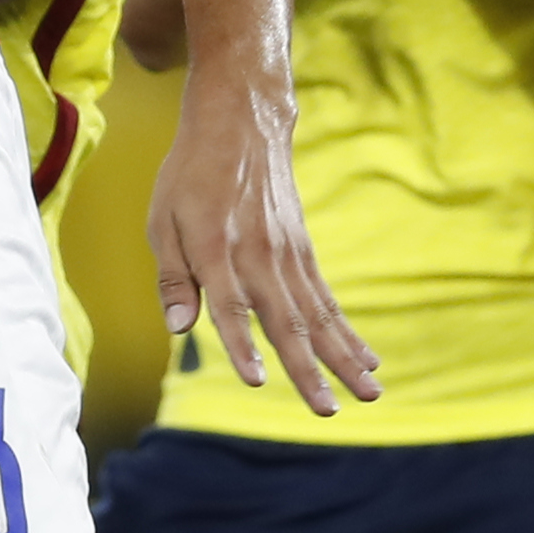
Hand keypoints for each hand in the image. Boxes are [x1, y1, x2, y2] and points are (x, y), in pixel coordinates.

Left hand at [149, 74, 379, 414]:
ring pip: (319, 315)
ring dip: (344, 357)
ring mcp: (288, 254)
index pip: (230, 305)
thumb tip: (178, 328)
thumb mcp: (162, 220)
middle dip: (310, 370)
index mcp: (216, 249)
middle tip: (329, 411)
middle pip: (287, 321)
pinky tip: (368, 359)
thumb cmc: (190, 175)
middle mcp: (258, 256)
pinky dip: (348, 331)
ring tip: (371, 393)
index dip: (242, 344)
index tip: (257, 381)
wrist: (241, 122)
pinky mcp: (304, 251)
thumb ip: (173, 277)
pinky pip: (328, 298)